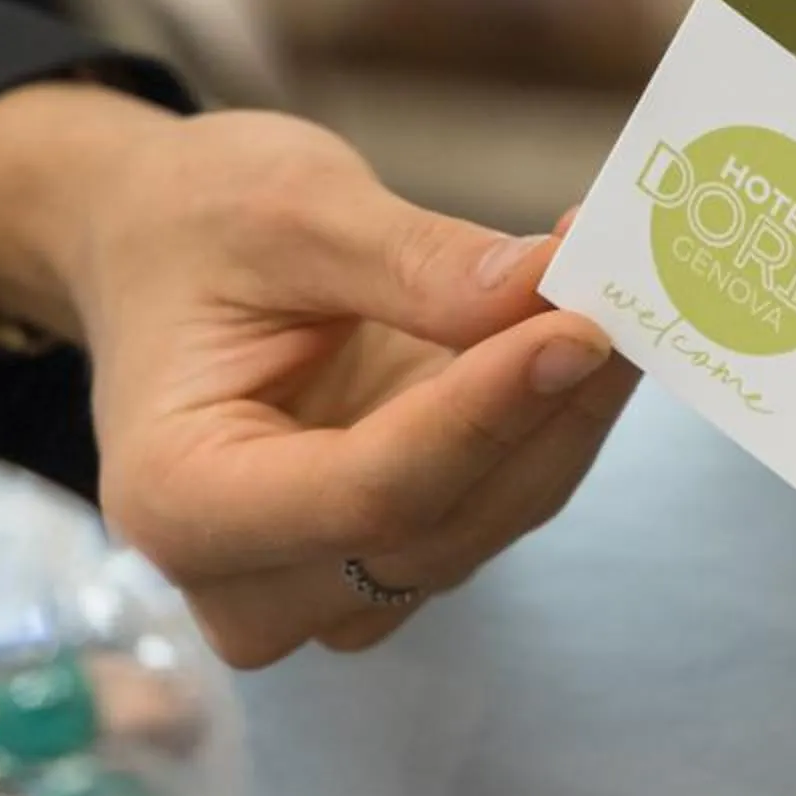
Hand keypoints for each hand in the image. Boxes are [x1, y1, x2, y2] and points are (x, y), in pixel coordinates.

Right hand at [0, 84, 637, 668]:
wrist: (158, 249)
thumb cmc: (194, 225)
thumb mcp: (288, 210)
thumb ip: (413, 261)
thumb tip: (545, 287)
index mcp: (178, 502)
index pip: (367, 493)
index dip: (487, 415)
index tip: (583, 328)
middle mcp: (247, 579)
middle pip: (441, 523)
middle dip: (550, 404)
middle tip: (636, 287)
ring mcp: (325, 585)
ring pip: (489, 519)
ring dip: (570, 411)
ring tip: (630, 289)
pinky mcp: (393, 557)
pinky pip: (500, 500)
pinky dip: (554, 416)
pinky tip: (593, 331)